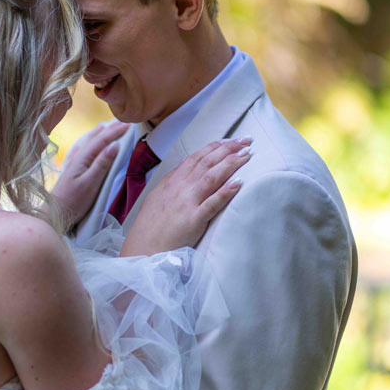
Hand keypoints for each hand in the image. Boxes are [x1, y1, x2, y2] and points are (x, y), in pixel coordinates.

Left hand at [52, 120, 129, 228]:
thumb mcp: (90, 183)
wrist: (54, 213)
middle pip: (95, 138)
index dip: (116, 131)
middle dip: (109, 129)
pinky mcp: (72, 170)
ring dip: (98, 133)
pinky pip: (82, 149)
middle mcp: (77, 157)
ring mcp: (73, 162)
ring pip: (88, 142)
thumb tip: (115, 145)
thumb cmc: (74, 201)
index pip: (102, 140)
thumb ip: (102, 163)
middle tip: (123, 122)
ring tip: (106, 126)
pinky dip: (88, 142)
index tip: (129, 125)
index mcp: (82, 158)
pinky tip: (87, 142)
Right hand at [121, 137, 250, 255]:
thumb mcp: (157, 198)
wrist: (143, 249)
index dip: (215, 147)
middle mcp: (180, 188)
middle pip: (207, 162)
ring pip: (211, 176)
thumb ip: (172, 185)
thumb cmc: (150, 228)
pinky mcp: (193, 220)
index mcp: (171, 182)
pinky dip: (226, 192)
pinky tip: (239, 183)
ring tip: (247, 155)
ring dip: (231, 163)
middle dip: (229, 149)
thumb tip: (184, 173)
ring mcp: (187, 203)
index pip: (196, 157)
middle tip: (247, 141)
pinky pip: (212, 203)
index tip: (230, 141)